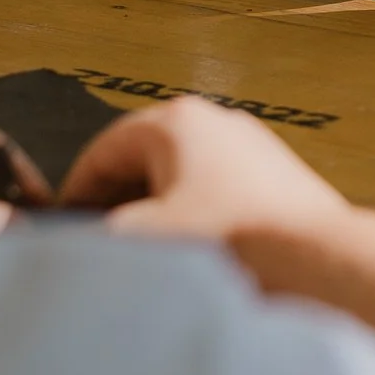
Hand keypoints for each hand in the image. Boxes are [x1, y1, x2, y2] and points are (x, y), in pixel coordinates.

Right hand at [59, 96, 347, 241]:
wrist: (311, 257)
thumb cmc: (228, 240)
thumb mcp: (141, 238)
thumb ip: (97, 233)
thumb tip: (83, 239)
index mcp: (174, 121)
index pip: (103, 150)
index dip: (76, 191)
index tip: (64, 228)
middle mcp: (213, 118)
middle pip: (142, 156)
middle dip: (116, 197)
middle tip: (101, 240)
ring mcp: (248, 141)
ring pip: (179, 171)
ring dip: (155, 205)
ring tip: (145, 249)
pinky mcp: (273, 170)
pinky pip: (214, 185)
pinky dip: (192, 209)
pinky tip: (192, 247)